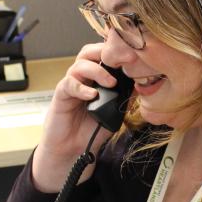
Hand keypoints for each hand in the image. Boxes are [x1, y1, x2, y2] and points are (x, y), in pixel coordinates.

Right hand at [32, 43, 118, 191]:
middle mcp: (83, 78)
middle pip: (89, 52)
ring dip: (97, 70)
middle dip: (104, 52)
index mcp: (96, 78)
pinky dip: (81, 87)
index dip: (115, 51)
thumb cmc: (92, 129)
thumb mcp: (115, 112)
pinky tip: (92, 95)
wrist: (74, 149)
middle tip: (121, 60)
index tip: (132, 55)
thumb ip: (124, 97)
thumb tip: (141, 83)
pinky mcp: (61, 96)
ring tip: (111, 83)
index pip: (103, 55)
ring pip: (80, 65)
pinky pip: (69, 84)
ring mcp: (71, 85)